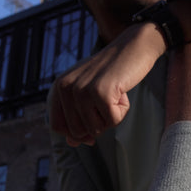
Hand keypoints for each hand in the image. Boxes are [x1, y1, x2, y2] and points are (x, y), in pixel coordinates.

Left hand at [50, 22, 166, 146]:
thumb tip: (72, 143)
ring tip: (115, 95)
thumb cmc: (112, 72)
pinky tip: (122, 93)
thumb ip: (77, 117)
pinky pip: (113, 122)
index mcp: (58, 87)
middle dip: (97, 125)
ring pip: (95, 129)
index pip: (57, 126)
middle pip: (77, 132)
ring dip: (111, 117)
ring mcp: (82, 89)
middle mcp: (65, 87)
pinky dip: (122, 112)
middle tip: (107, 102)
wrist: (134, 47)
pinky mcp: (100, 92)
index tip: (92, 127)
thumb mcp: (89, 94)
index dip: (76, 134)